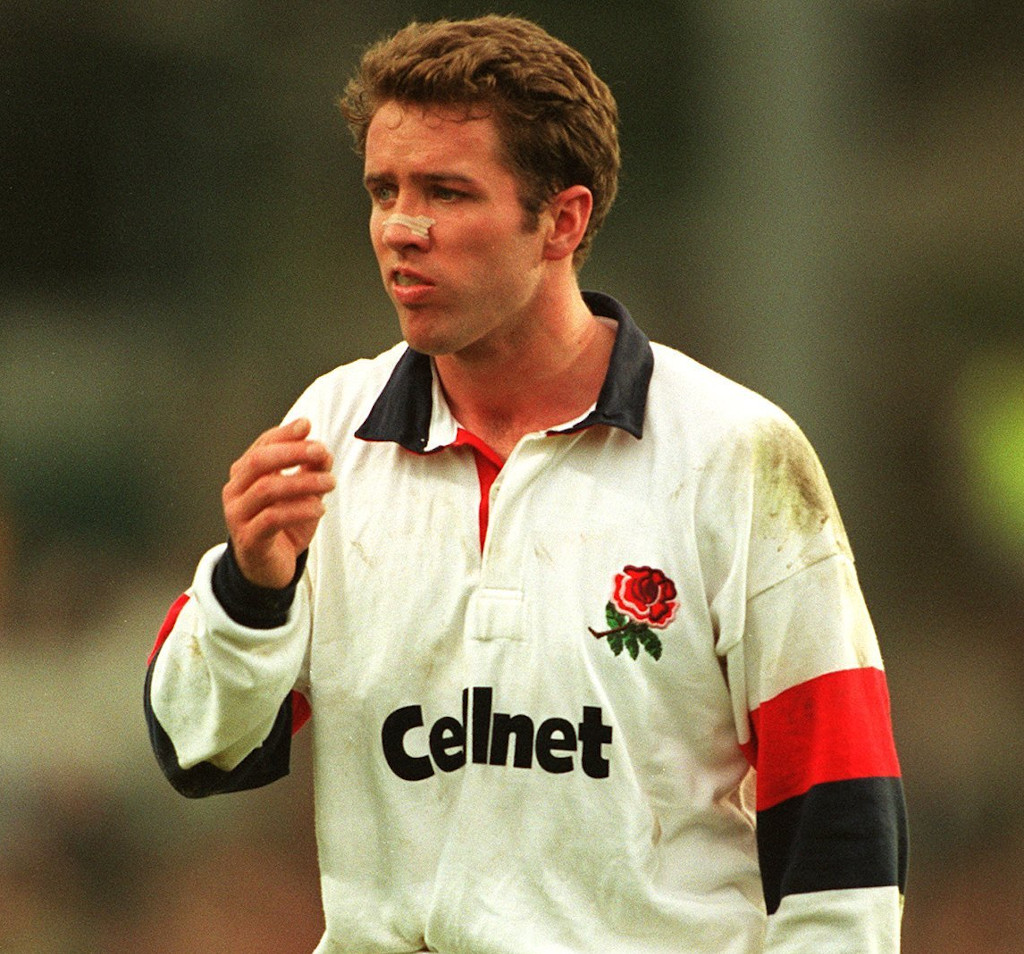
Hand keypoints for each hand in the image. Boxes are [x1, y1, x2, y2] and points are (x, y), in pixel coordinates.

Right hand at [222, 418, 335, 588]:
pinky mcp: (249, 539)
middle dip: (292, 452)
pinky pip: (272, 518)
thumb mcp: (300, 494)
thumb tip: (323, 450)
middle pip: (259, 462)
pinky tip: (319, 509)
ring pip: (267, 489)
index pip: (262, 445)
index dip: (283, 433)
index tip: (307, 424)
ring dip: (303, 482)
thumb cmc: (283, 526)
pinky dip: (299, 510)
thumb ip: (309, 471)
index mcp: (245, 475)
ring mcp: (238, 515)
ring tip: (329, 482)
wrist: (268, 568)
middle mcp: (236, 491)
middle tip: (321, 452)